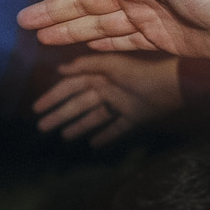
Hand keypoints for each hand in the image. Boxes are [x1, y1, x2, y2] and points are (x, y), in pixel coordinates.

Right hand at [18, 0, 209, 54]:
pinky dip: (99, 45)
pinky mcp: (159, 40)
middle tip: (23, 22)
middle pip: (84, 4)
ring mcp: (146, 17)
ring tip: (42, 38)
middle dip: (53, 12)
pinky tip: (82, 49)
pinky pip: (120, 43)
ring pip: (98, 25)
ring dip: (70, 30)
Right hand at [34, 52, 180, 143]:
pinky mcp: (135, 117)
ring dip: (79, 126)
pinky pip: (118, 128)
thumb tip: (59, 69)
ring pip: (95, 116)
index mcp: (100, 76)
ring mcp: (121, 104)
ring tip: (64, 136)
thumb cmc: (141, 73)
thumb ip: (86, 65)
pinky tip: (94, 144)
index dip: (54, 96)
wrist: (172, 86)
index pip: (71, 86)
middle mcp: (108, 89)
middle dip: (60, 114)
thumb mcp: (111, 65)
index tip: (37, 108)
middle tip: (42, 127)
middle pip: (79, 104)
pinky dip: (107, 135)